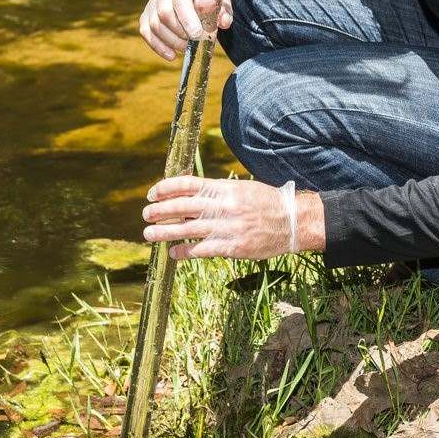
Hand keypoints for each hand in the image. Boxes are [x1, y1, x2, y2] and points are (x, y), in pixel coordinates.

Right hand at [138, 0, 231, 60]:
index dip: (187, 18)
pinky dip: (158, 46)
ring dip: (172, 41)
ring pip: (154, 25)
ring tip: (188, 47)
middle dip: (181, 33)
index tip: (197, 34)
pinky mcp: (147, 15)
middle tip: (196, 42)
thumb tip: (223, 23)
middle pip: (164, 14)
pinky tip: (172, 55)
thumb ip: (224, 9)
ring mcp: (153, 2)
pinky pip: (146, 32)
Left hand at [143, 176, 314, 259]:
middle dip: (160, 210)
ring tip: (149, 234)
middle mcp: (223, 206)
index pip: (187, 184)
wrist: (292, 221)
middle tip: (146, 214)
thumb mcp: (240, 189)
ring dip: (164, 232)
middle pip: (182, 206)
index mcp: (224, 188)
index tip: (152, 193)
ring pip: (187, 229)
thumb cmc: (265, 203)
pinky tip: (173, 253)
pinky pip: (202, 249)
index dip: (165, 188)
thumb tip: (188, 195)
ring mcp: (227, 226)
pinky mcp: (232, 246)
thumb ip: (215, 192)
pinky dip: (184, 252)